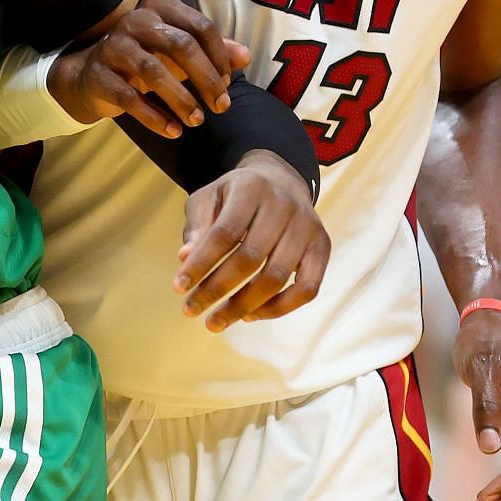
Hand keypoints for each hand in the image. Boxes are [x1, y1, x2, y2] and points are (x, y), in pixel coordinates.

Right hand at [47, 0, 251, 138]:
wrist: (93, 75)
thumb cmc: (147, 58)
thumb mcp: (180, 51)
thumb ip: (214, 50)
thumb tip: (245, 56)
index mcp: (159, 7)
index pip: (200, 27)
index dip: (219, 57)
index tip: (227, 83)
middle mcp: (134, 20)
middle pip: (180, 45)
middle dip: (206, 79)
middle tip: (222, 107)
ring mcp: (113, 47)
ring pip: (153, 71)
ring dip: (181, 100)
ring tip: (197, 121)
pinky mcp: (99, 75)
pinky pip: (129, 98)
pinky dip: (154, 117)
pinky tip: (173, 130)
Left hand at [173, 150, 329, 330]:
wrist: (279, 179)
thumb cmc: (235, 195)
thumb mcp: (209, 197)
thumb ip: (197, 225)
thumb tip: (185, 258)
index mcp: (252, 187)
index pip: (224, 232)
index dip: (201, 263)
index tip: (178, 288)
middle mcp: (285, 205)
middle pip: (250, 258)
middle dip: (216, 289)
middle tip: (190, 311)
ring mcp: (308, 226)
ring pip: (277, 278)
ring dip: (243, 306)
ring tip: (216, 321)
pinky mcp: (322, 246)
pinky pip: (307, 288)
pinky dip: (279, 308)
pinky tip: (251, 315)